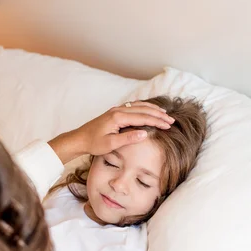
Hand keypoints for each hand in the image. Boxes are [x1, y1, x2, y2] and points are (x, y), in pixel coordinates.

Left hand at [48, 102, 173, 163]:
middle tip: (171, 120)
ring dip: (153, 109)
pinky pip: (133, 106)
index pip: (143, 118)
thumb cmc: (93, 143)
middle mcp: (118, 110)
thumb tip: (145, 134)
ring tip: (164, 114)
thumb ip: (128, 138)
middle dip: (158, 114)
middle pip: (143, 110)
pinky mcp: (115, 112)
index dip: (157, 121)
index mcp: (118, 117)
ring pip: (139, 106)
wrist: (79, 139)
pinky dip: (144, 107)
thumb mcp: (111, 144)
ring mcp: (116, 110)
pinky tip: (149, 110)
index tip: (168, 125)